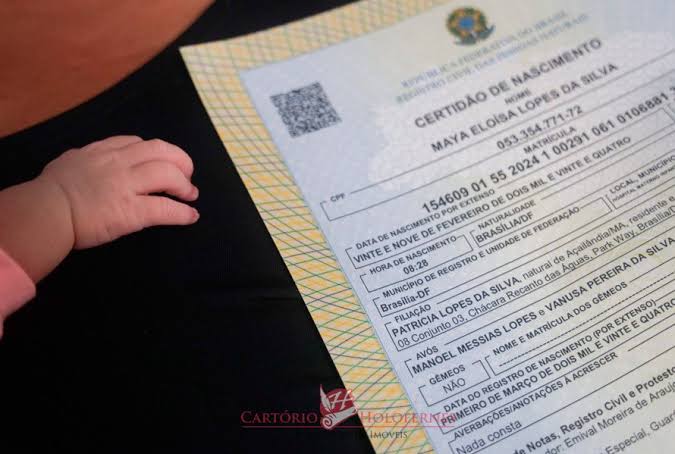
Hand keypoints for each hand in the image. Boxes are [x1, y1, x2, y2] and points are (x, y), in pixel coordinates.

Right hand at [38, 136, 199, 248]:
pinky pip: (166, 208)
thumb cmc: (49, 191)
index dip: (157, 152)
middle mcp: (119, 163)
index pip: (138, 143)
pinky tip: (190, 216)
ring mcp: (127, 185)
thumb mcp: (68, 162)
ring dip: (184, 185)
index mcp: (102, 151)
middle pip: (162, 151)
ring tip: (190, 195)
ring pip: (168, 175)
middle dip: (181, 161)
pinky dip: (183, 212)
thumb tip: (85, 163)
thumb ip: (84, 160)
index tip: (163, 161)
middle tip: (187, 175)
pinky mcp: (132, 210)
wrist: (45, 210)